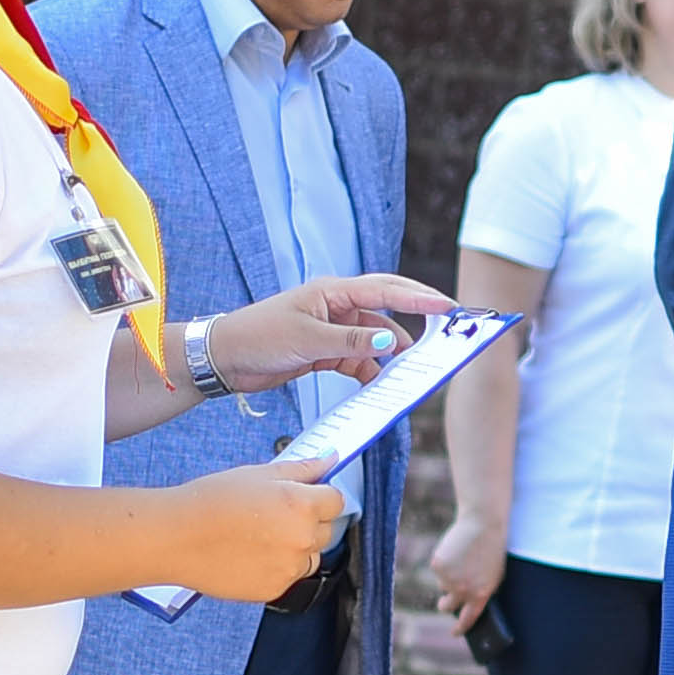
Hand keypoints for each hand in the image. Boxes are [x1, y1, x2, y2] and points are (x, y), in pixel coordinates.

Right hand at [150, 464, 348, 600]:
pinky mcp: (275, 588)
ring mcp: (290, 567)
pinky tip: (250, 554)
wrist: (176, 538)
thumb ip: (301, 470)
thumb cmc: (210, 502)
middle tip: (273, 515)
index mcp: (302, 505)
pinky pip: (289, 576)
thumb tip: (328, 461)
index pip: (336, 501)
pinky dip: (277, 567)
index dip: (320, 496)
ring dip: (296, 547)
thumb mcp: (258, 474)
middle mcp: (302, 539)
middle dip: (309, 521)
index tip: (305, 496)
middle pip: (326, 530)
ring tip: (259, 537)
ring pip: (310, 556)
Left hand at [211, 275, 457, 395]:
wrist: (225, 358)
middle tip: (448, 329)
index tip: (448, 308)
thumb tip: (392, 344)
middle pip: (387, 308)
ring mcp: (333, 328)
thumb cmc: (260, 337)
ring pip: (375, 339)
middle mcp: (337, 306)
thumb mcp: (309, 340)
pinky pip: (359, 359)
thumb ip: (352, 342)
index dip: (420, 299)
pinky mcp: (325, 350)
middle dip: (416, 317)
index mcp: (333, 292)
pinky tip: (381, 384)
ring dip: (392, 354)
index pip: (386, 290)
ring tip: (413, 370)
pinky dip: (371, 371)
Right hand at [428, 506, 504, 629]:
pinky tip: (455, 550)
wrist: (482, 525)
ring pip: (442, 584)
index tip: (455, 633)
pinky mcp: (438, 566)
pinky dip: (444, 562)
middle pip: (446, 607)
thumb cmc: (492, 550)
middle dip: (444, 606)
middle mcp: (462, 591)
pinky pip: (438, 569)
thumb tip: (468, 605)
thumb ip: (481, 592)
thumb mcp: (493, 576)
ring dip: (448, 577)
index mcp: (480, 595)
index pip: (468, 619)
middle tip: (444, 603)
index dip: (460, 628)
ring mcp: (448, 579)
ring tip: (462, 559)